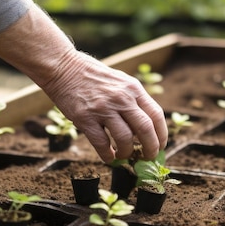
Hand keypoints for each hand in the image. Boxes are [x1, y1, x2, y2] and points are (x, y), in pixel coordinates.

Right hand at [41, 51, 167, 162]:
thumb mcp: (120, 81)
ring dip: (127, 153)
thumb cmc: (92, 76)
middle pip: (145, 130)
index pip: (156, 115)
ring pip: (125, 139)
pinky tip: (109, 157)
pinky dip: (108, 155)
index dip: (161, 135)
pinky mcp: (85, 118)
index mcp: (133, 88)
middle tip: (147, 157)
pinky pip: (101, 144)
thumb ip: (133, 100)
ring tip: (124, 156)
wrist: (63, 68)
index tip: (160, 146)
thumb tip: (146, 128)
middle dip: (150, 149)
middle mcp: (121, 98)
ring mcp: (103, 108)